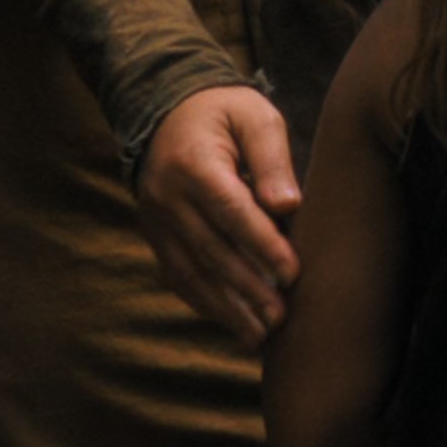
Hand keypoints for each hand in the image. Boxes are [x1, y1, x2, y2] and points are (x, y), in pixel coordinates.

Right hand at [136, 85, 302, 346]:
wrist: (166, 111)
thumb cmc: (225, 113)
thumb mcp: (254, 117)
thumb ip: (272, 159)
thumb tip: (288, 207)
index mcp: (194, 164)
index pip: (230, 212)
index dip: (261, 245)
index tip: (292, 273)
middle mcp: (167, 197)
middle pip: (210, 250)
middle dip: (247, 288)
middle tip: (281, 317)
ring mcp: (155, 220)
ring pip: (190, 272)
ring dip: (225, 308)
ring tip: (259, 335)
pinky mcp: (154, 236)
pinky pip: (176, 275)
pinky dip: (204, 302)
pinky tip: (231, 323)